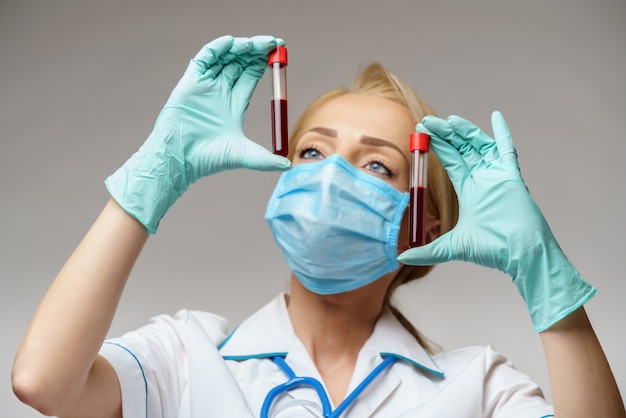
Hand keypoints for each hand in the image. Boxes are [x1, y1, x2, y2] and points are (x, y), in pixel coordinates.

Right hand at [105, 35, 290, 232]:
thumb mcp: (244, 155)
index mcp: (233, 104)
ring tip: (256, 44)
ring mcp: (205, 86)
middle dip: (256, 51)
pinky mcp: (191, 82)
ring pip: (224, 58)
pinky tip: (232, 43)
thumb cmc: (208, 159)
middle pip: (240, 63)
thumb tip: (288, 166)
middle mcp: (220, 92)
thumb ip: (266, 160)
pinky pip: (204, 58)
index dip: (264, 63)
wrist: (181, 159)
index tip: (279, 54)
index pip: (250, 76)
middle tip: (273, 42)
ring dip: (240, 48)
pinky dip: (217, 48)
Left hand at [398, 111, 594, 330]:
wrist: (519, 255)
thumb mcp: (451, 247)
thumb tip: (401, 258)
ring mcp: (498, 176)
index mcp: (469, 191)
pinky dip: (502, 133)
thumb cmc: (492, 250)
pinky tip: (496, 116)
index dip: (437, 147)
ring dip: (465, 131)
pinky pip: (507, 149)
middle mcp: (483, 180)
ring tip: (448, 120)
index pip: (451, 162)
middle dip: (445, 135)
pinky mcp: (512, 176)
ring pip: (480, 145)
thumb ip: (427, 251)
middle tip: (428, 122)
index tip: (422, 133)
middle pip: (462, 149)